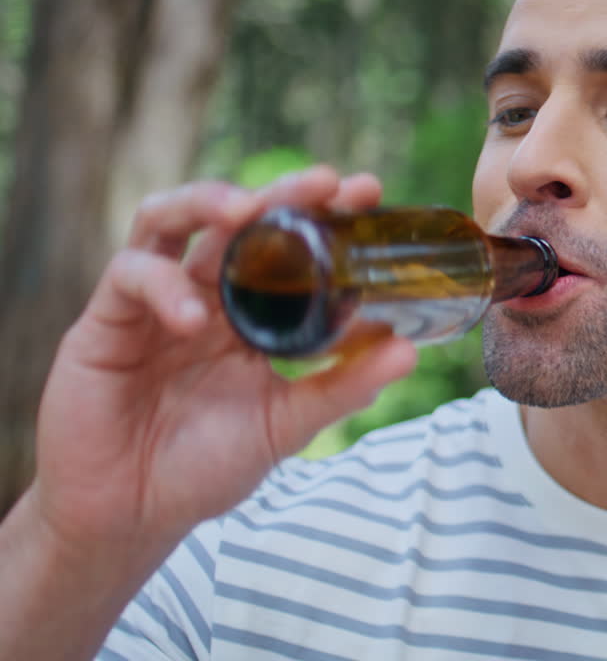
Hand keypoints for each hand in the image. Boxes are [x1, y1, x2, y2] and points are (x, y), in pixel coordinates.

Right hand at [26, 167, 417, 558]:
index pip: (287, 247)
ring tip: (246, 209)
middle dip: (281, 193)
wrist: (128, 516)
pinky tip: (194, 320)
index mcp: (249, 313)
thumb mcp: (287, 424)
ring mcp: (153, 302)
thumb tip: (410, 352)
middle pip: (238, 219)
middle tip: (327, 181)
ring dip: (207, 202)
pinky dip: (163, 286)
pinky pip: (131, 274)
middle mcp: (204, 295)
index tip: (369, 193)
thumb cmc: (203, 467)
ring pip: (171, 218)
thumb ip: (342, 387)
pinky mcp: (105, 321)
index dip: (323, 216)